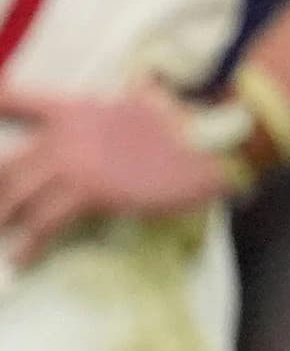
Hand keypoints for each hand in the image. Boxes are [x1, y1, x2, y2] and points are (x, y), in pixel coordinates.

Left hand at [0, 83, 228, 263]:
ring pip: (16, 196)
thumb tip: (133, 93)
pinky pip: (44, 223)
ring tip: (3, 233)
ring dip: (4, 219)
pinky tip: (22, 258)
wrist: (208, 143)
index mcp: (75, 108)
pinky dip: (29, 244)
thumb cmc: (182, 125)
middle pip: (7, 166)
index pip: (16, 101)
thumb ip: (119, 103)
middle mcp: (65, 132)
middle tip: (0, 212)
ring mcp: (75, 162)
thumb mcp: (141, 102)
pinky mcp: (89, 192)